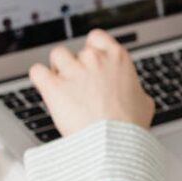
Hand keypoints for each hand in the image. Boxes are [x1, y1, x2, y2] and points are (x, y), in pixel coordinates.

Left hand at [29, 30, 153, 137]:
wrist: (113, 143)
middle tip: (79, 85)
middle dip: (76, 66)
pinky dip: (40, 78)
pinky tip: (45, 87)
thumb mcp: (144, 104)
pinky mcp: (54, 86)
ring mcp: (74, 71)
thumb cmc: (130, 126)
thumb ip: (136, 92)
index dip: (92, 48)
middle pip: (76, 50)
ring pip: (57, 55)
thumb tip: (136, 97)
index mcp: (117, 58)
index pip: (97, 37)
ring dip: (57, 67)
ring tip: (61, 84)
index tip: (91, 62)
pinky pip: (37, 71)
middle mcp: (95, 59)